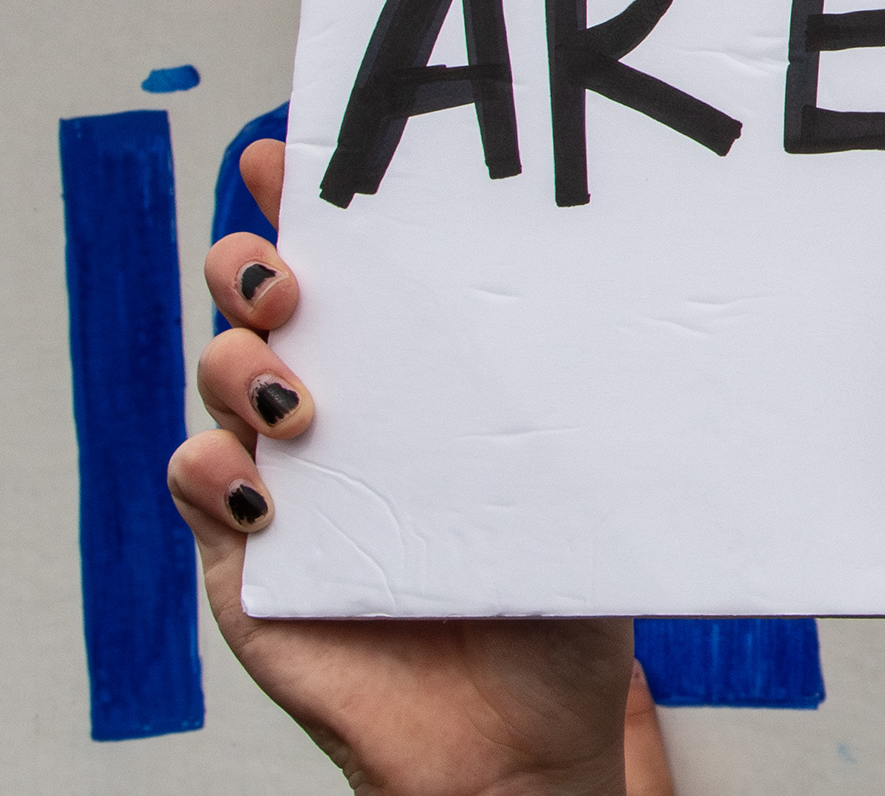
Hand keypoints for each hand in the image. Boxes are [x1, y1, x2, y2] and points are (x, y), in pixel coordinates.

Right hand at [166, 138, 645, 795]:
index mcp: (412, 374)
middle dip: (252, 265)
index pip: (347, 263)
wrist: (524, 735)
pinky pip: (195, 491)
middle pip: (255, 304)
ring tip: (298, 393)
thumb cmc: (557, 593)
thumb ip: (595, 395)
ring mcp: (283, 484)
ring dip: (237, 364)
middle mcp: (335, 412)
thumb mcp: (588, 474)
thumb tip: (689, 296)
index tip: (288, 149)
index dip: (303, 198)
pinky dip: (208, 471)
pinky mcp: (247, 567)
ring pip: (217, 381)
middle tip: (293, 276)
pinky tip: (261, 484)